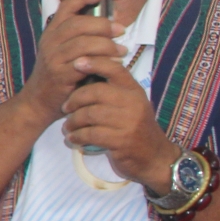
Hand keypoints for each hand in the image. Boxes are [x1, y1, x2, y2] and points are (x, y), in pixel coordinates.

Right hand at [21, 0, 125, 124]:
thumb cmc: (58, 74)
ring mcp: (53, 58)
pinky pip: (84, 63)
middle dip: (103, 24)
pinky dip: (102, 62)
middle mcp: (50, 42)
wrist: (38, 102)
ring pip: (83, 43)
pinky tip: (114, 64)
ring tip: (122, 51)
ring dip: (107, 45)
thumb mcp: (64, 50)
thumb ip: (82, 36)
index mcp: (52, 32)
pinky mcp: (60, 75)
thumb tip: (112, 20)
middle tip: (121, 30)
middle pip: (78, 23)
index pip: (66, 7)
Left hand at [60, 61, 176, 190]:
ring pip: (90, 114)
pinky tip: (73, 139)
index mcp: (134, 90)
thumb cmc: (134, 128)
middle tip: (65, 108)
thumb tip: (83, 75)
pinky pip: (91, 134)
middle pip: (95, 92)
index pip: (115, 69)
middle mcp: (133, 103)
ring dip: (73, 121)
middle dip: (75, 100)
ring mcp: (129, 122)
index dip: (95, 63)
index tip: (77, 63)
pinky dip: (77, 136)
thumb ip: (112, 91)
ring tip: (67, 126)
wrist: (154, 157)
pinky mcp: (121, 140)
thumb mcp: (129, 105)